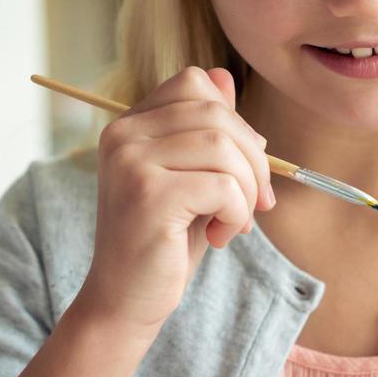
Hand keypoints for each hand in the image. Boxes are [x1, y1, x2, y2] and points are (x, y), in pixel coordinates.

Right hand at [77, 67, 275, 337]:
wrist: (127, 300)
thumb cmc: (165, 240)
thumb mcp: (191, 176)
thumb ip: (205, 129)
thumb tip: (223, 76)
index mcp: (128, 124)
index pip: (194, 84)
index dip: (233, 120)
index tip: (242, 168)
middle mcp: (122, 135)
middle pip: (216, 113)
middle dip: (252, 159)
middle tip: (255, 203)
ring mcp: (130, 163)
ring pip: (223, 147)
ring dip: (246, 190)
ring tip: (234, 222)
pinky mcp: (148, 196)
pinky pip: (222, 185)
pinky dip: (237, 213)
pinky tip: (221, 237)